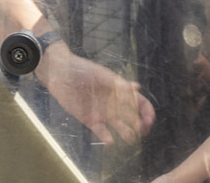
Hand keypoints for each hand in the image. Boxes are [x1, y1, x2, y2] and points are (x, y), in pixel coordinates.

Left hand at [39, 43, 154, 144]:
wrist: (60, 74)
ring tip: (130, 138)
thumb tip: (137, 88)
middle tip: (143, 131)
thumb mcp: (101, 75)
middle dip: (141, 124)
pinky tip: (110, 141)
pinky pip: (101, 131)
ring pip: (119, 126)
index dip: (146, 111)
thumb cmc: (82, 70)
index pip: (138, 102)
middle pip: (132, 116)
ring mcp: (103, 112)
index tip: (149, 120)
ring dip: (126, 133)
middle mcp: (113, 103)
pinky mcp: (90, 119)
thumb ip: (118, 84)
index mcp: (119, 90)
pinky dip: (106, 137)